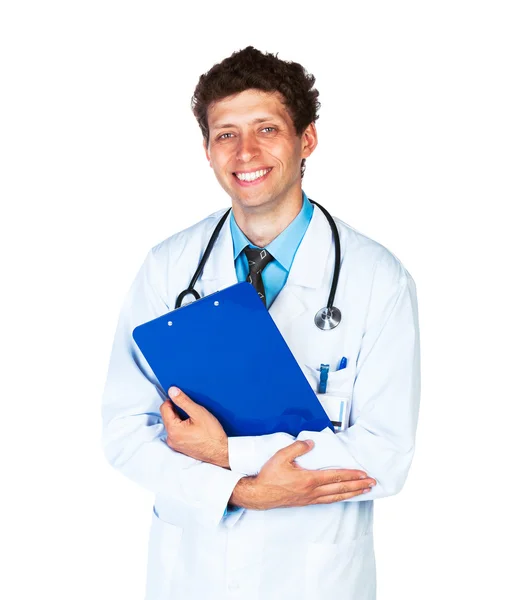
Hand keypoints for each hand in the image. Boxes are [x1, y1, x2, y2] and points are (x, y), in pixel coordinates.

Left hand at [160, 387, 228, 467]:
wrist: (220, 451)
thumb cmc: (212, 434)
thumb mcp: (198, 413)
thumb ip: (183, 401)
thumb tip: (172, 391)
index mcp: (173, 430)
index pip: (164, 408)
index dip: (173, 400)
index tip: (182, 399)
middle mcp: (171, 439)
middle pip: (168, 416)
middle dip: (177, 410)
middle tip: (192, 410)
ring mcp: (175, 444)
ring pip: (172, 424)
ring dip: (180, 418)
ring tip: (194, 419)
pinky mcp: (180, 447)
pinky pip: (177, 432)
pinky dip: (183, 427)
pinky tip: (194, 427)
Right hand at [229, 440, 375, 509]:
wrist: (259, 495)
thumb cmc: (269, 476)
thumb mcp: (281, 456)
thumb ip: (297, 447)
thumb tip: (311, 443)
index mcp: (309, 479)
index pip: (335, 476)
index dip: (351, 475)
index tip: (364, 474)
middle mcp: (312, 491)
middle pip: (340, 488)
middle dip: (358, 486)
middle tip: (372, 483)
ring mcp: (310, 498)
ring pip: (336, 497)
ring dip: (352, 493)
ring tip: (363, 491)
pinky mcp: (306, 502)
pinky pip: (327, 500)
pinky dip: (339, 498)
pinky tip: (343, 496)